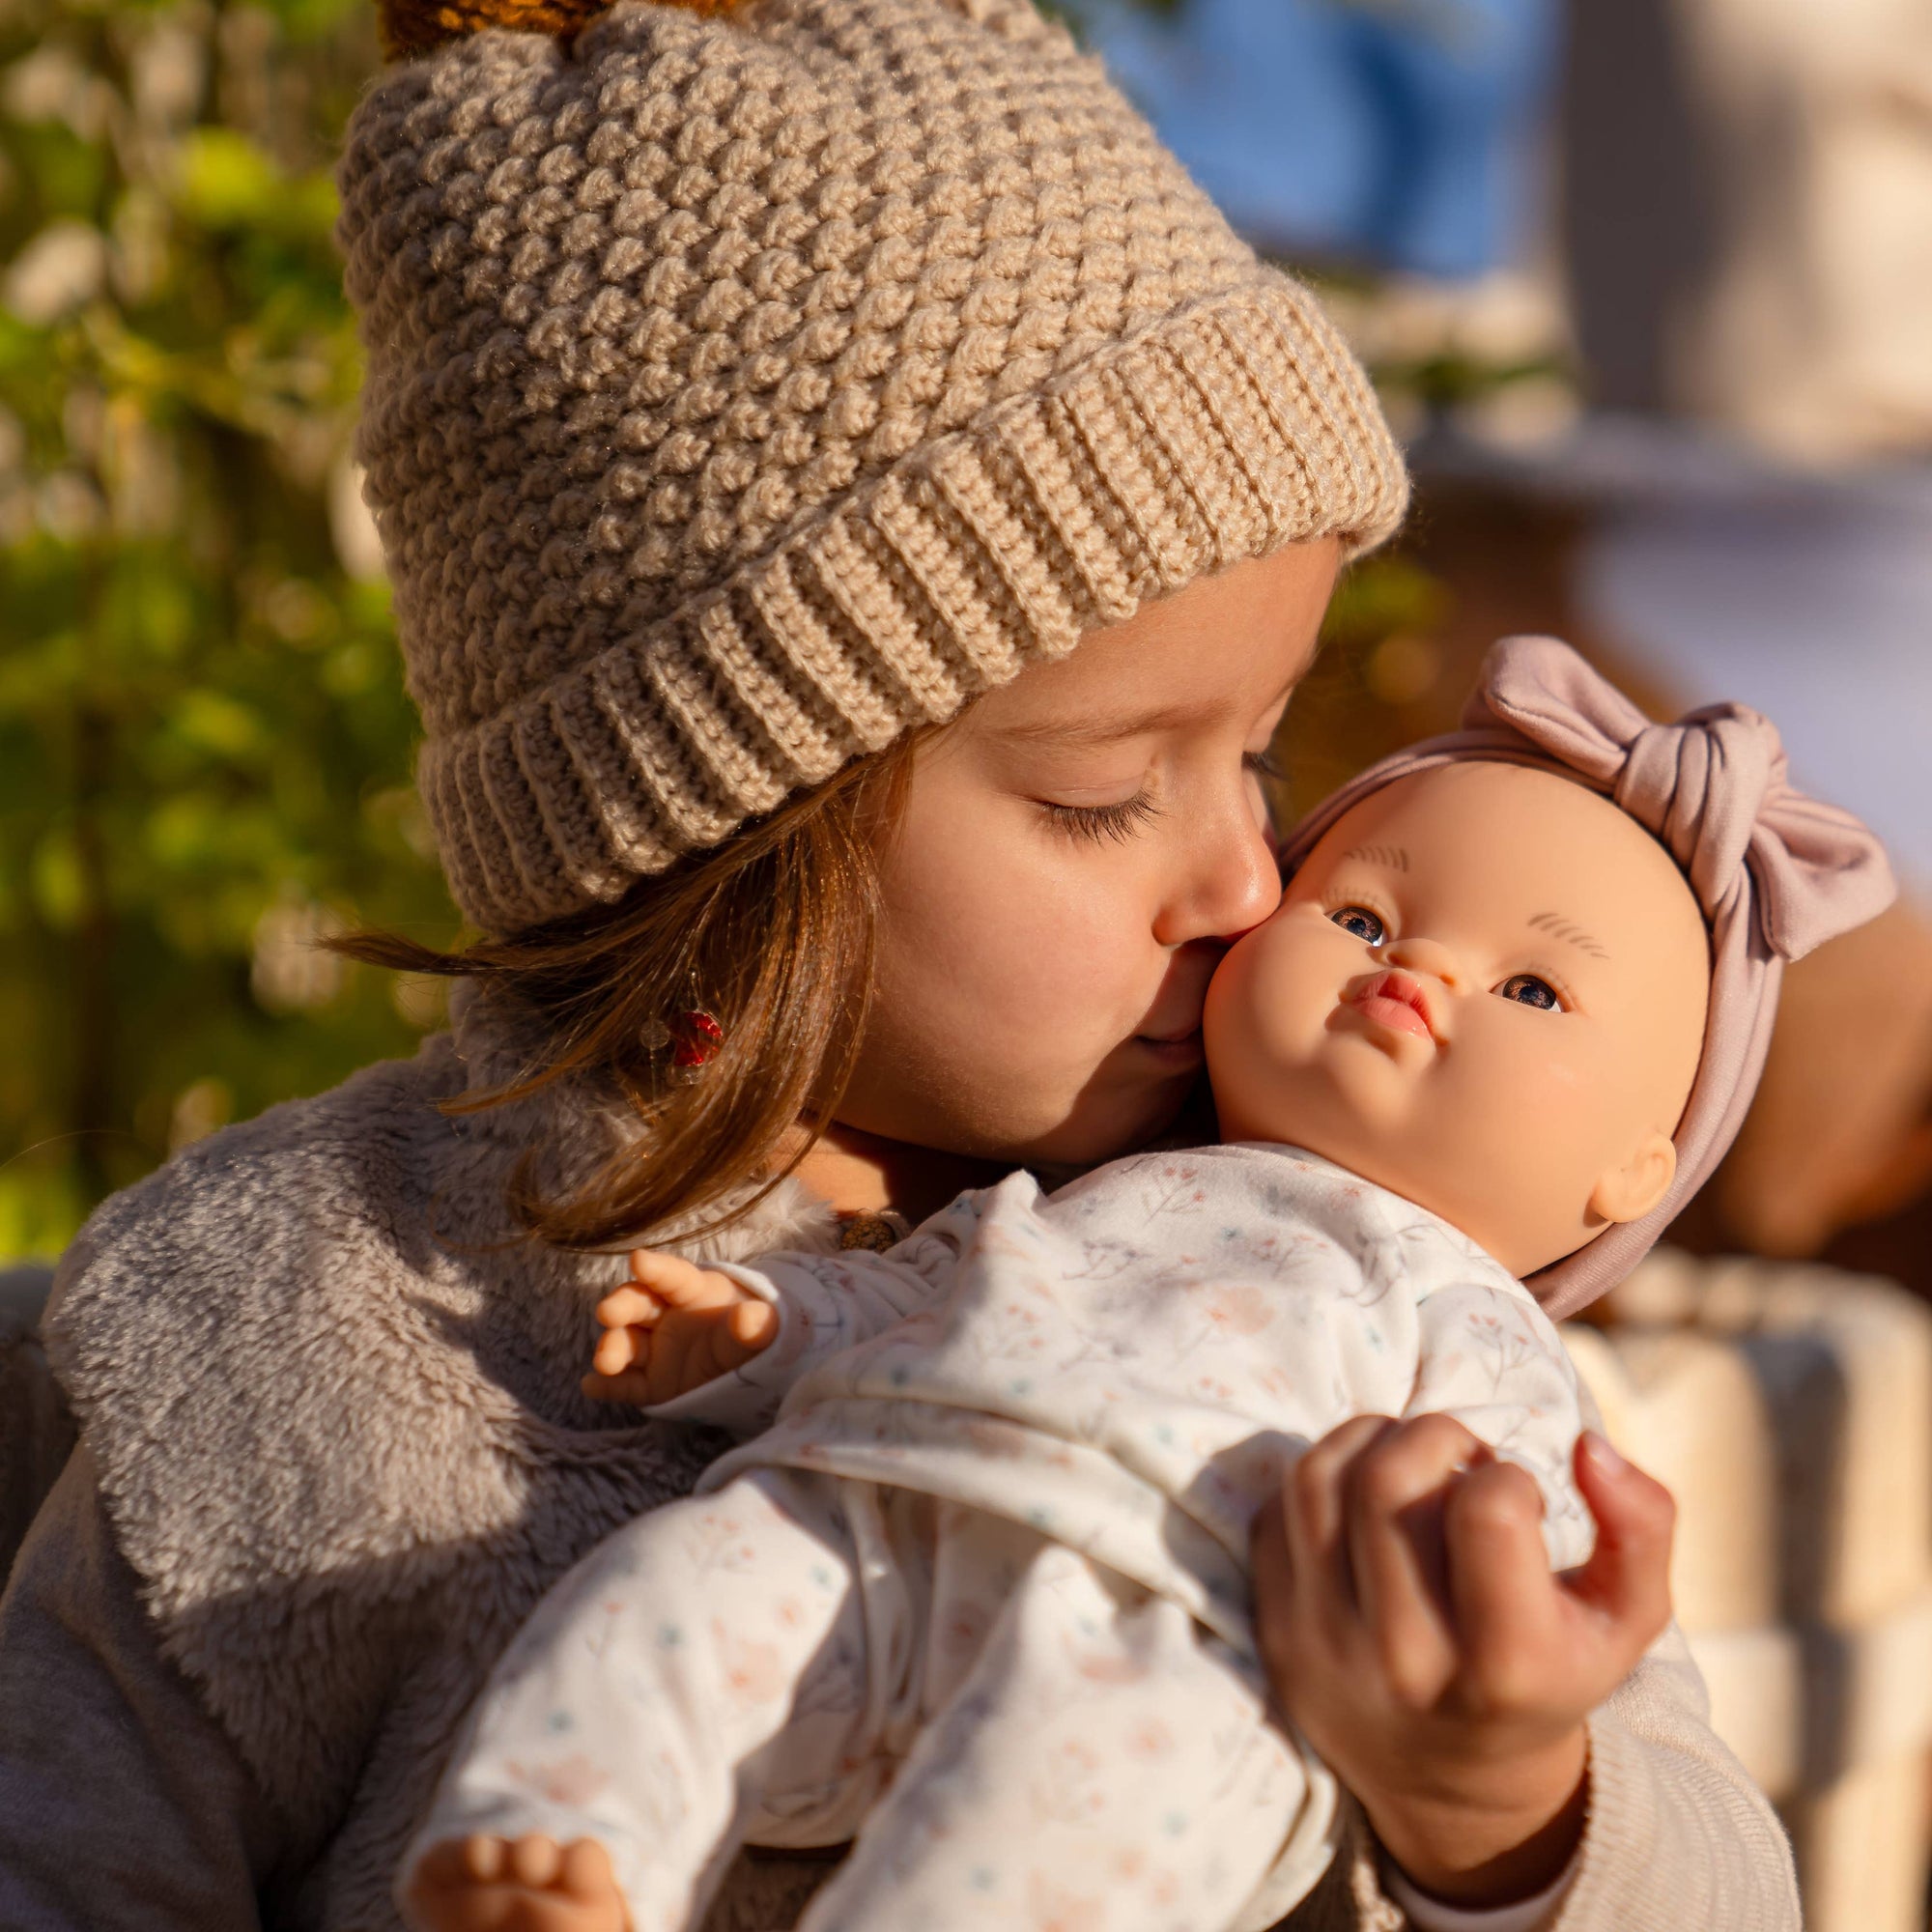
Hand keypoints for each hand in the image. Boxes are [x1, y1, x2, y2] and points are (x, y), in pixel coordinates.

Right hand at [580, 1251, 777, 1406]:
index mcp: (696, 1293)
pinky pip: (627, 1385)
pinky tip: (591, 1387)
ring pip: (628, 1345)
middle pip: (639, 1305)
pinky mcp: (652, 1384)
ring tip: (606, 1363)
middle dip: (621, 1306)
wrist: (755, 1372)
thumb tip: (752, 1317)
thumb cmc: (754, 1338)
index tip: (639, 1260)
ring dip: (613, 1349)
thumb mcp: (763, 1333)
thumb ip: (756, 1327)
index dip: (657, 1268)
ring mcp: (657, 1350)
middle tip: (608, 1312)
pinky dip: (609, 1387)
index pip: (675, 1277)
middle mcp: (669, 1317)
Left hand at [1250, 1414, 1675, 1908]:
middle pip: (1388, 1478)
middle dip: (1435, 1436)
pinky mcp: (1275, 1625)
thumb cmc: (1550, 1673)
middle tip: (1462, 1464)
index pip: (1486, 1511)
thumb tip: (1588, 1445)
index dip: (1507, 1476)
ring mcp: (1324, 1643)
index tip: (1517, 1498)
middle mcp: (1405, 1660)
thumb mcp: (1627, 1619)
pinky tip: (1365, 1500)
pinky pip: (1277, 1506)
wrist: (1450, 1781)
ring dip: (1372, 1439)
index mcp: (1506, 1667)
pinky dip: (1324, 1475)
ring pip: (1320, 1476)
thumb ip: (1641, 1524)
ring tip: (1414, 1465)